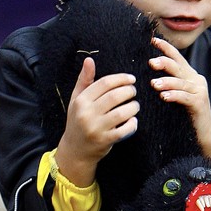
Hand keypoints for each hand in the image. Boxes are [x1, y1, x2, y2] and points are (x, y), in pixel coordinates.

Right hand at [55, 57, 138, 185]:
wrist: (75, 150)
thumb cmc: (77, 121)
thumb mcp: (77, 100)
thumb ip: (84, 80)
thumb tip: (89, 60)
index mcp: (81, 101)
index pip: (104, 83)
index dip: (121, 79)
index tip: (131, 79)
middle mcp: (87, 114)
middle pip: (115, 96)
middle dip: (129, 91)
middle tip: (134, 91)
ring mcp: (96, 128)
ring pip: (122, 113)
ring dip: (133, 107)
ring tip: (135, 105)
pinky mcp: (105, 141)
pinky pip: (125, 130)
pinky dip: (132, 124)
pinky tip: (132, 120)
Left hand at [149, 38, 210, 170]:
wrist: (204, 133)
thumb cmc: (186, 115)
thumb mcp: (177, 96)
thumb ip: (169, 85)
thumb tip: (149, 76)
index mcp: (190, 76)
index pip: (177, 58)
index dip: (166, 48)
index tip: (153, 40)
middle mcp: (196, 80)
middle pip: (178, 67)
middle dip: (164, 63)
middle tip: (150, 62)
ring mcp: (200, 91)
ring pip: (181, 82)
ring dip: (166, 82)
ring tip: (153, 84)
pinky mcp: (200, 103)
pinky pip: (185, 97)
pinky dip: (174, 95)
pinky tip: (164, 96)